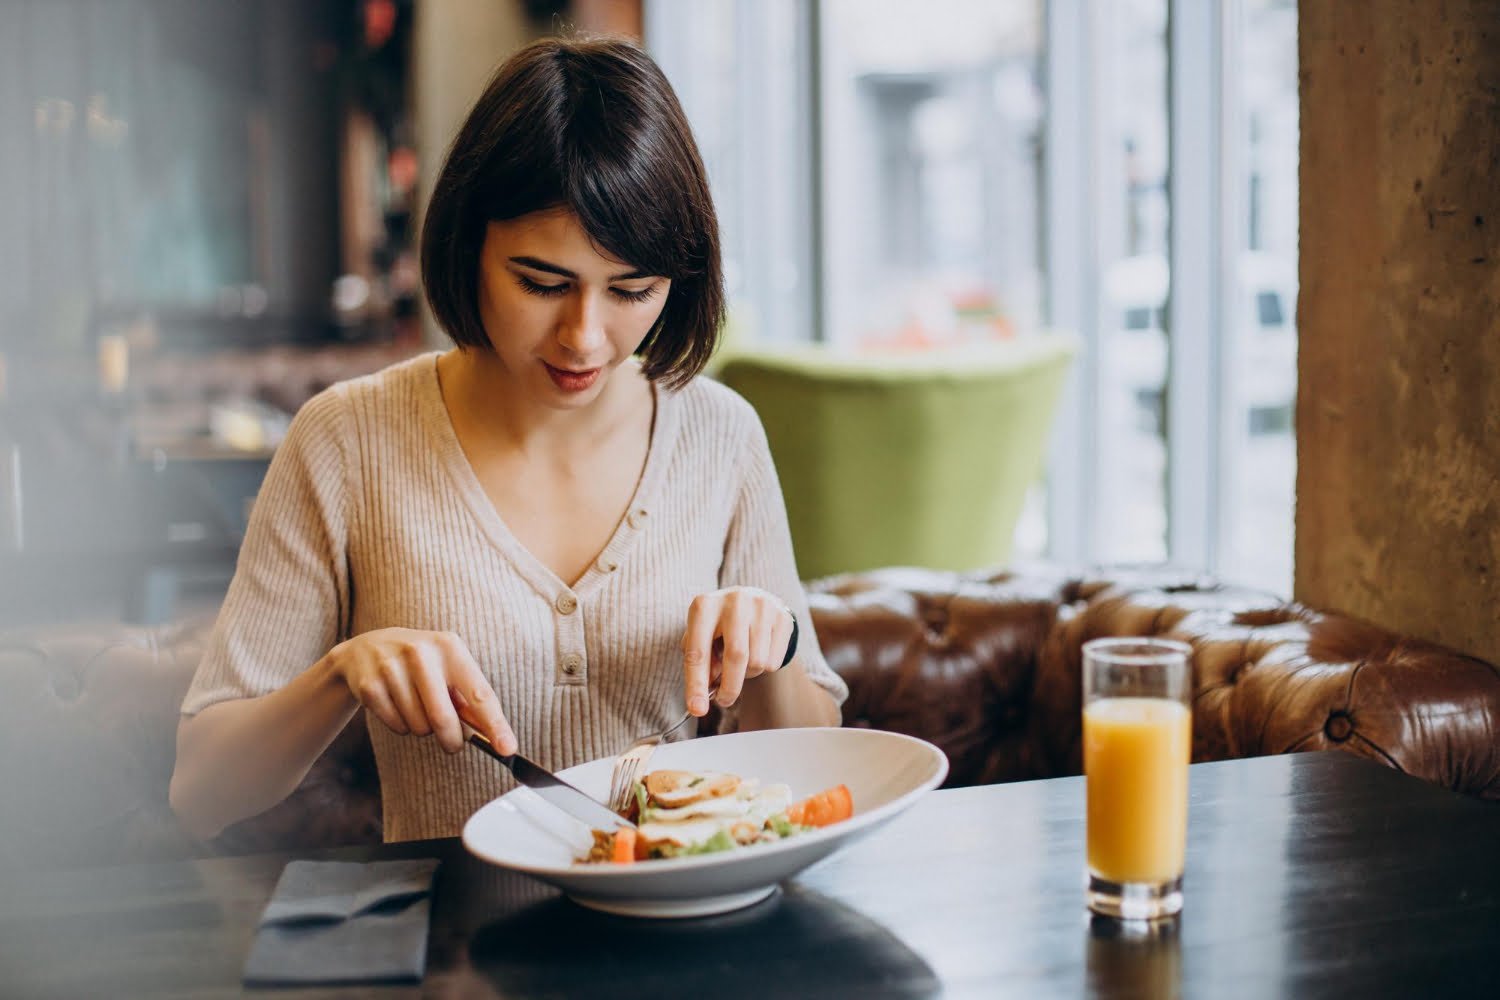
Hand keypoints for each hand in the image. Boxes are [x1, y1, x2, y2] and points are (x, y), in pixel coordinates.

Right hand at [324, 627, 515, 753]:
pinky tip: (397, 704)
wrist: (367, 650)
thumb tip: (492, 735)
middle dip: (452, 740)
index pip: (479, 693)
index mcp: (449, 646)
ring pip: (419, 726)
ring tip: (416, 707)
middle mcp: (420, 653)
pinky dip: (402, 726)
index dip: (495, 725)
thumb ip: (469, 699)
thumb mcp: (447, 668)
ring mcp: (391, 668)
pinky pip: (397, 727)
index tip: (508, 749)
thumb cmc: (420, 664)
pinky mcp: (370, 686)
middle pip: (444, 718)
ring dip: (423, 729)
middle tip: (453, 744)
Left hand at [681, 587, 795, 715]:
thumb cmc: (719, 625)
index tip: (697, 710)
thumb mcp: (701, 637)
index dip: (696, 684)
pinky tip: (758, 652)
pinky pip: (774, 662)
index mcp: (705, 606)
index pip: (698, 652)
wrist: (751, 599)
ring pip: (757, 663)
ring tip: (741, 663)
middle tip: (724, 700)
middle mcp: (734, 601)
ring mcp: (762, 607)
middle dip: (729, 688)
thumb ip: (701, 664)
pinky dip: (763, 668)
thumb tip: (705, 695)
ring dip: (747, 675)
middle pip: (736, 657)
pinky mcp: (782, 617)